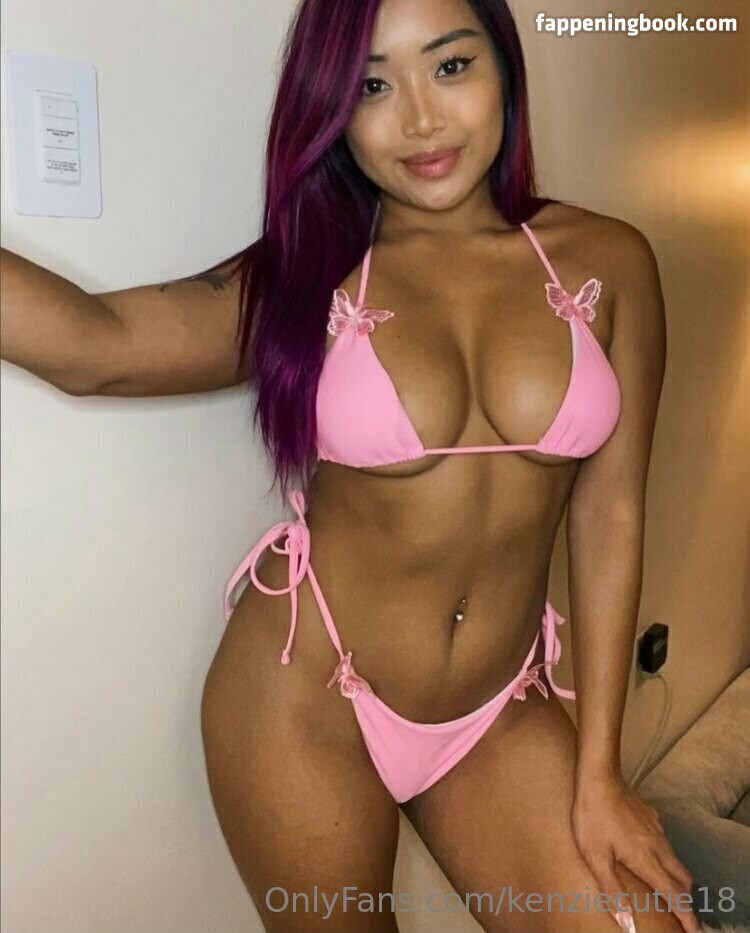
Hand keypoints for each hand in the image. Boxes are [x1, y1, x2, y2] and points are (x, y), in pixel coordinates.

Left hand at [571, 772, 700, 932]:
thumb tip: (628, 925)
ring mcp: (656, 828)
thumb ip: (612, 891)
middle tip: (681, 911)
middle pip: (682, 879)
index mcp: (646, 860)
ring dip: (677, 877)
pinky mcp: (651, 815)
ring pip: (675, 859)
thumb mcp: (595, 857)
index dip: (686, 916)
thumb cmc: (592, 817)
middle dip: (685, 898)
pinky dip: (666, 856)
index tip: (693, 931)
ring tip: (668, 887)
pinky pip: (665, 842)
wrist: (599, 777)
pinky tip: (651, 853)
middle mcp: (657, 846)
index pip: (674, 895)